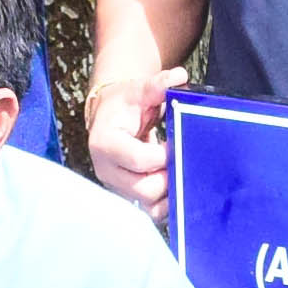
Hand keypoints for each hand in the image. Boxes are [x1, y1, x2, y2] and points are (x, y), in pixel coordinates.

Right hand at [86, 64, 188, 213]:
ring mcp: (117, 186)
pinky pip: (150, 211)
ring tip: (181, 172)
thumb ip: (157, 84)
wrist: (110, 117)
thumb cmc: (125, 103)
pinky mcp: (127, 195)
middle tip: (183, 160)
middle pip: (145, 189)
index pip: (139, 160)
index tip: (176, 143)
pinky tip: (177, 186)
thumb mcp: (138, 90)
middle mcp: (106, 170)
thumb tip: (179, 76)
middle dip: (170, 177)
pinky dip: (167, 203)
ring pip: (148, 205)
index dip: (164, 155)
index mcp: (105, 143)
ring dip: (170, 194)